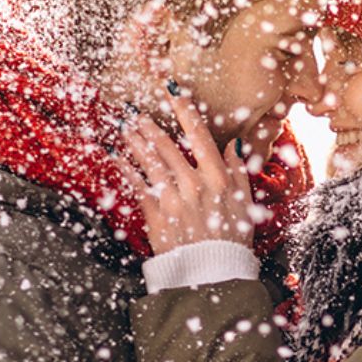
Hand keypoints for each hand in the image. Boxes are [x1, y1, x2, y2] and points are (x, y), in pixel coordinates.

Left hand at [119, 96, 256, 254]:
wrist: (212, 271)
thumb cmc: (232, 238)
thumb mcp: (246, 202)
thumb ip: (239, 170)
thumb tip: (233, 145)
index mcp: (218, 178)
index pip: (200, 135)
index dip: (185, 109)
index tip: (173, 90)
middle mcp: (194, 184)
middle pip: (167, 146)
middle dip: (150, 125)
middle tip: (136, 110)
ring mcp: (173, 199)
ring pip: (149, 161)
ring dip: (134, 141)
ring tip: (124, 126)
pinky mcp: (156, 214)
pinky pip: (136, 186)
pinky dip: (125, 169)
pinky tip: (116, 156)